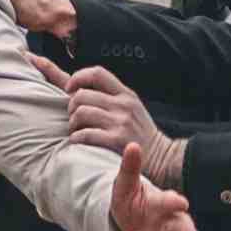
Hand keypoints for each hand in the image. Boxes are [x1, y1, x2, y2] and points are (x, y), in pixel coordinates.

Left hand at [58, 68, 183, 181]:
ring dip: (73, 123)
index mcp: (126, 94)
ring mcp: (121, 122)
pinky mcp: (117, 140)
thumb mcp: (131, 108)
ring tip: (76, 131)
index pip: (98, 73)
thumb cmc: (140, 134)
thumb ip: (109, 97)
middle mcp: (124, 105)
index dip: (78, 77)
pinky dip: (76, 137)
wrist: (162, 157)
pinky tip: (78, 141)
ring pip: (81, 112)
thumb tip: (79, 87)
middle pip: (83, 94)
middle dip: (71, 106)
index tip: (69, 88)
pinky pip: (86, 134)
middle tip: (74, 118)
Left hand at [106, 159, 204, 230]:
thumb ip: (129, 168)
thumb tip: (132, 146)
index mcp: (162, 202)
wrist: (128, 221)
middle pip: (182, 227)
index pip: (169, 201)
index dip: (175, 202)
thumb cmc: (129, 201)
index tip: (182, 203)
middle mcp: (172, 221)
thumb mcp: (124, 186)